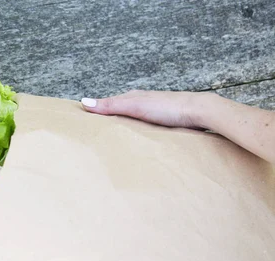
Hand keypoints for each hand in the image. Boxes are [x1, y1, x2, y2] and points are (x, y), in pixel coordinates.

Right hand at [81, 90, 274, 163]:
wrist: (202, 112)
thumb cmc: (169, 108)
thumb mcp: (135, 106)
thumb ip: (110, 106)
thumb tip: (83, 102)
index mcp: (134, 97)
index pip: (109, 103)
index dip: (96, 110)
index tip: (82, 118)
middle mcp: (144, 102)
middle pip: (121, 111)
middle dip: (108, 119)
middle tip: (93, 131)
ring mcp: (156, 113)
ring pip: (134, 120)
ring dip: (124, 127)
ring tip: (112, 138)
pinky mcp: (166, 122)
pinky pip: (146, 127)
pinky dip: (137, 132)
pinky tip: (138, 140)